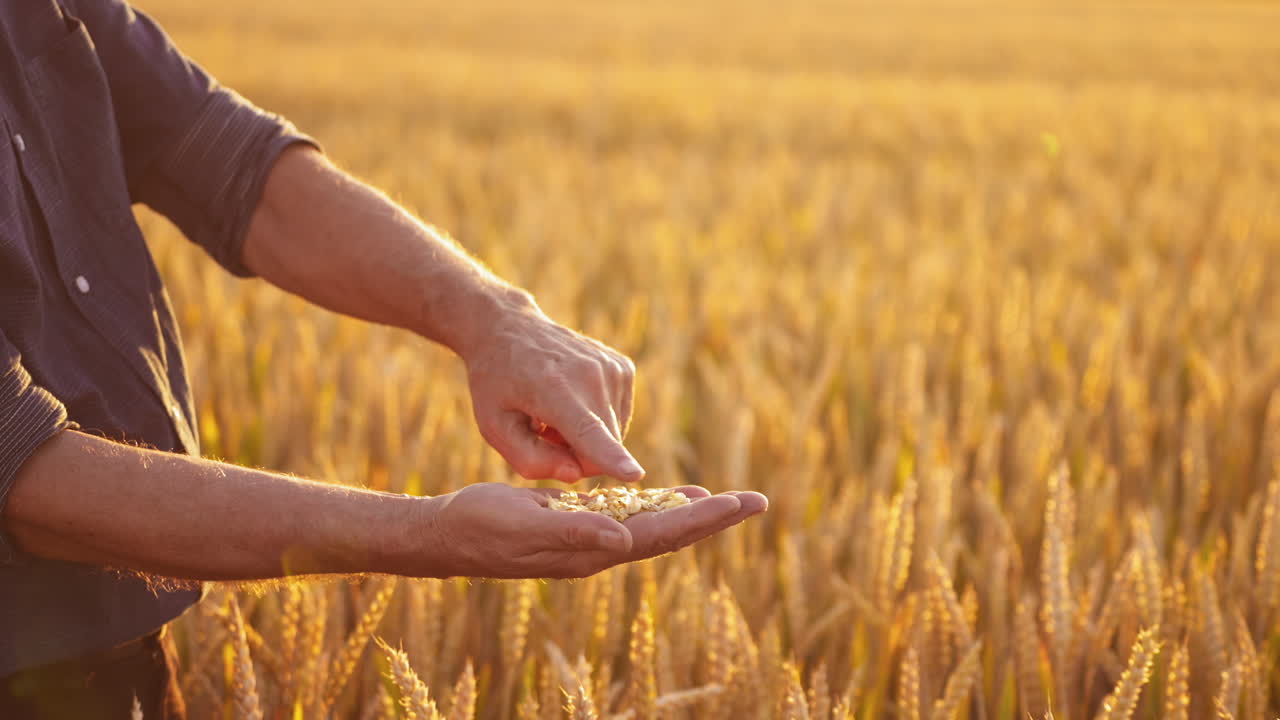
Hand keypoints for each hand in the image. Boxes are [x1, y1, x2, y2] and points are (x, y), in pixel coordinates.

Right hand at [416, 483, 767, 578]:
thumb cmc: (480, 526)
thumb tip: (625, 540)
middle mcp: (599, 551)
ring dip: (690, 513)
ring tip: (725, 499)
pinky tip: (665, 496)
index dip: (704, 518)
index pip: (662, 535)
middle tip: (757, 501)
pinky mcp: (577, 528)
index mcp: (593, 551)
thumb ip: (575, 532)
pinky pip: (628, 518)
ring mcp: (589, 542)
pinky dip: (654, 507)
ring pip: (653, 527)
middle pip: (670, 533)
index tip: (741, 502)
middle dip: (713, 517)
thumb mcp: (524, 524)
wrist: (447, 534)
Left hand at [463, 303, 641, 482]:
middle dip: (577, 456)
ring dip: (586, 437)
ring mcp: (612, 367)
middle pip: (603, 446)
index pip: (588, 431)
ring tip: (554, 415)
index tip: (635, 475)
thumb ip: (529, 458)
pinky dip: (597, 419)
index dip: (613, 458)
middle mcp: (590, 374)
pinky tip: (571, 402)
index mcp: (553, 389)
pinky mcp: (624, 367)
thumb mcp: (494, 426)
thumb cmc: (497, 384)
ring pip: (614, 435)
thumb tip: (575, 473)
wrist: (510, 329)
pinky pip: (620, 418)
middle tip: (543, 434)